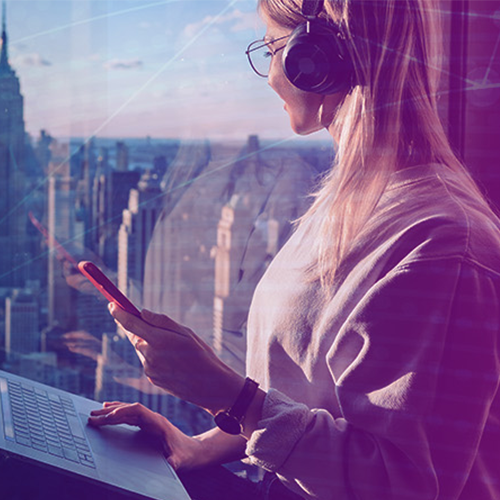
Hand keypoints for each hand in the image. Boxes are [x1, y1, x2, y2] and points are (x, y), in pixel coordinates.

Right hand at [88, 402, 202, 469]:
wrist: (195, 451)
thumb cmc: (187, 455)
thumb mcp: (180, 460)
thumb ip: (174, 462)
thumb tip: (170, 464)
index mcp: (158, 423)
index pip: (137, 411)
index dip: (122, 411)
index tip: (107, 415)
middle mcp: (153, 418)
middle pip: (129, 409)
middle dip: (111, 412)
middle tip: (92, 417)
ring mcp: (150, 420)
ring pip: (129, 410)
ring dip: (112, 411)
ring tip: (95, 413)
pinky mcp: (149, 424)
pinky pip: (130, 415)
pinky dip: (119, 412)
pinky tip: (109, 412)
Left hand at [108, 304, 243, 414]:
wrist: (209, 386)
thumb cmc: (201, 355)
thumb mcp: (186, 332)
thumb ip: (162, 321)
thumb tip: (143, 313)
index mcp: (159, 340)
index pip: (131, 323)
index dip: (119, 313)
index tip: (112, 305)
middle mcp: (150, 355)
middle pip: (136, 336)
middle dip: (142, 330)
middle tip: (159, 330)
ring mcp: (149, 369)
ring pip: (143, 349)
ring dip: (151, 345)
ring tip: (174, 350)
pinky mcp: (151, 378)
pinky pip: (148, 362)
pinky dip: (155, 357)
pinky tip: (173, 361)